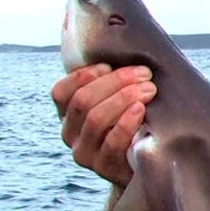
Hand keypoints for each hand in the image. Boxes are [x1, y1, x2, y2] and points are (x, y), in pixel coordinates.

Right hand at [52, 63, 156, 187]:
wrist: (143, 167)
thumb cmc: (132, 125)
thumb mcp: (116, 102)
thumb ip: (110, 83)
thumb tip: (120, 42)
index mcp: (67, 114)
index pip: (61, 92)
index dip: (83, 76)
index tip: (110, 65)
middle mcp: (69, 134)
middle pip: (82, 101)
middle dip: (115, 82)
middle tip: (144, 74)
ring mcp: (84, 153)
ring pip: (95, 119)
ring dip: (123, 98)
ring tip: (148, 90)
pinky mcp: (103, 168)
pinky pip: (111, 142)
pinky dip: (126, 122)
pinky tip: (140, 109)